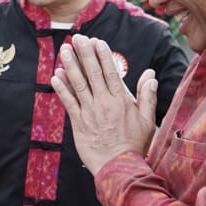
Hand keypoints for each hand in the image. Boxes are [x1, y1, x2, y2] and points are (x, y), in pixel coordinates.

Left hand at [51, 34, 156, 174]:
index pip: (111, 72)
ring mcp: (90, 112)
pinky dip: (62, 89)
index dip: (102, 55)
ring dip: (70, 65)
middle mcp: (105, 103)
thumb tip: (150, 74)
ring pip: (79, 84)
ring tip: (64, 50)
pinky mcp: (79, 123)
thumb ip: (148, 96)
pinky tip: (55, 76)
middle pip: (93, 73)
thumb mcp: (148, 120)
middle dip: (84, 53)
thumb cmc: (135, 145)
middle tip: (77, 37)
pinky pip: (69, 102)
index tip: (96, 41)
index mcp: (122, 100)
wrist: (119, 167)